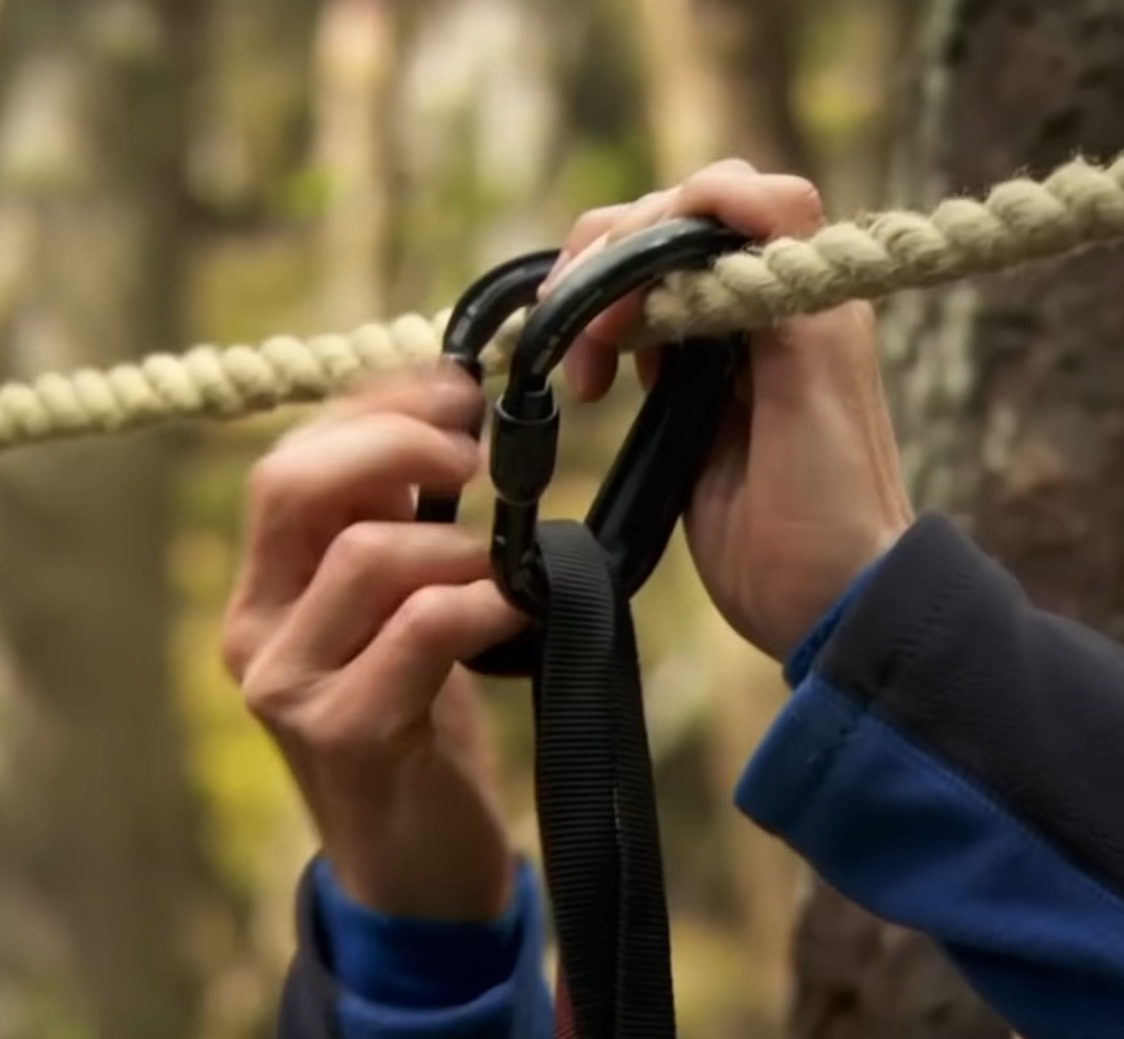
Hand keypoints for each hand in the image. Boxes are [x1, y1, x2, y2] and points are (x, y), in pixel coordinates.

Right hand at [221, 370, 525, 920]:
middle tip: (475, 450)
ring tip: (506, 563)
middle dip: (396, 442)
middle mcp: (255, 627)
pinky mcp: (342, 732)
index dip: (371, 407)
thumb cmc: (413, 723)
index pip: (289, 460)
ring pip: (367, 555)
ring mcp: (287, 684)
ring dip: (459, 542)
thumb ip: (393, 530)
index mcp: (263, 586)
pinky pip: (419, 630)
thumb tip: (445, 425)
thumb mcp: (389, 612)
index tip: (453, 387)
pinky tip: (517, 610)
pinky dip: (482, 602)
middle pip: (292, 484)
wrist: (411, 864)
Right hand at [542, 159, 913, 660]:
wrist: (819, 601)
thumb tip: (721, 196)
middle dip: (613, 260)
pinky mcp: (684, 393)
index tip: (628, 274)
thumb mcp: (813, 383)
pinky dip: (595, 341)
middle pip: (673, 225)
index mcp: (804, 290)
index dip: (676, 210)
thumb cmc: (830, 502)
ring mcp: (719, 347)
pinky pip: (632, 333)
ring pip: (641, 274)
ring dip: (593, 303)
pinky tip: (589, 384)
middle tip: (585, 333)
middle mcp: (761, 302)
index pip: (740, 198)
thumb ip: (775, 285)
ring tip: (583, 376)